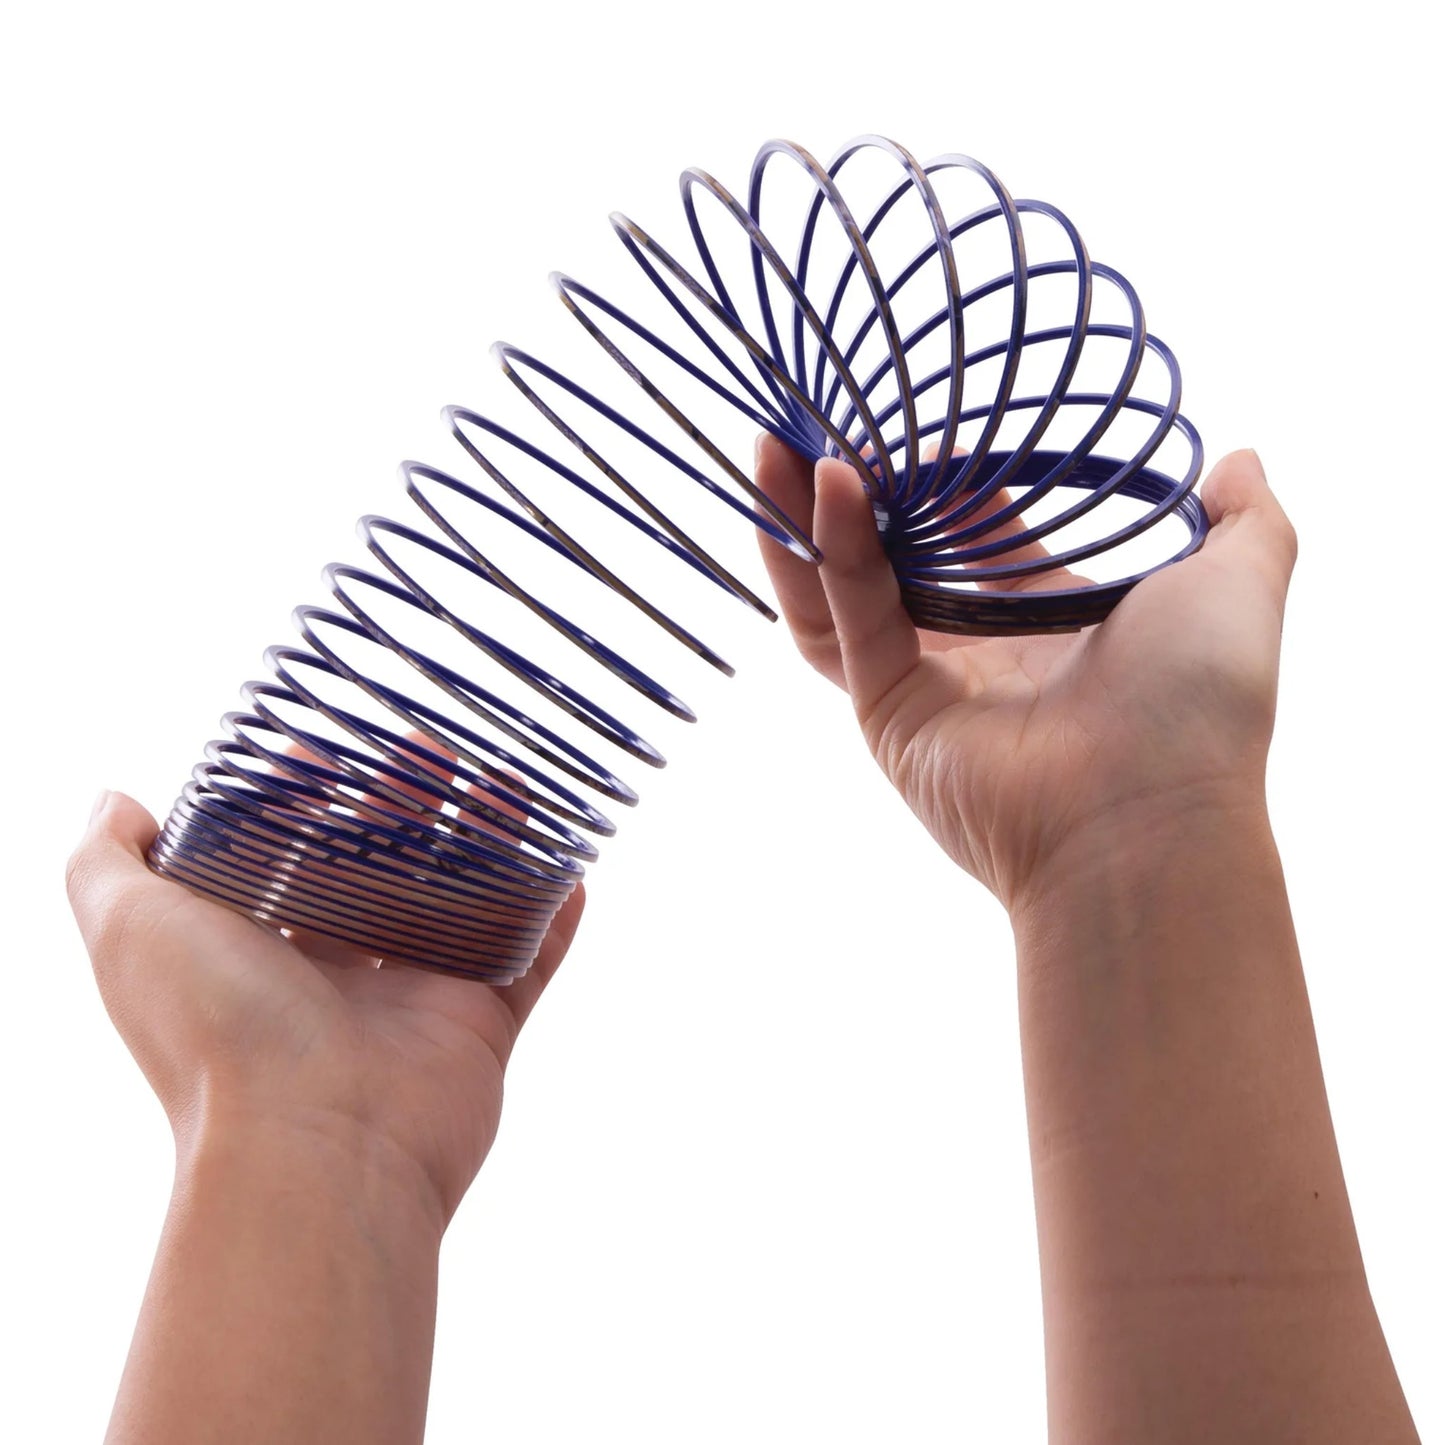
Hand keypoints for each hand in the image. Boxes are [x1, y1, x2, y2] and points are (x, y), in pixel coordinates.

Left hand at [66, 779, 584, 1228]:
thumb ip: (105, 861)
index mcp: (254, 956)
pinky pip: (526, 964)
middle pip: (380, 875)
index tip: (328, 748)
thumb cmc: (218, 1034)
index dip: (304, 801)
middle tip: (432, 750)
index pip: (284, 861)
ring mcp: (412, 1007)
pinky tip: (571, 870)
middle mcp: (332, 983)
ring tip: (505, 785)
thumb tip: (117, 803)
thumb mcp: (127, 928)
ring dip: (485, 846)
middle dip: (405, 809)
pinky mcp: (478, 1031)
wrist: (317, 1150)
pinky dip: (551, 920)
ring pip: (459, 908)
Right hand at [754, 439, 1297, 910]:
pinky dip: (828, 551)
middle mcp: (981, 651)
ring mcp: (928, 684)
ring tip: (777, 444)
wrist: (1147, 817)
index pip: (982, 535)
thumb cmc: (1199, 706)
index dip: (950, 477)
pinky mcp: (888, 710)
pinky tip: (827, 484)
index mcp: (1052, 621)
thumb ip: (1247, 518)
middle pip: (896, 556)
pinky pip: (845, 619)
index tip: (924, 420)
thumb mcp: (1237, 582)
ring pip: (843, 587)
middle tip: (820, 422)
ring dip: (806, 517)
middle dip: (853, 490)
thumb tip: (1241, 460)